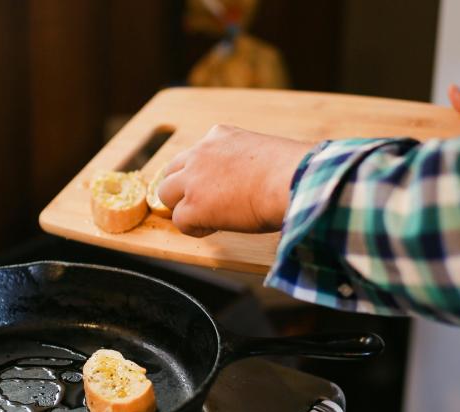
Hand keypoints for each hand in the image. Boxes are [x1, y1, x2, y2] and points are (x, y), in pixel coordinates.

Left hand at [157, 124, 313, 237]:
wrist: (294, 180)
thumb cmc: (292, 171)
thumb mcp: (264, 152)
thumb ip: (248, 161)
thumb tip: (258, 179)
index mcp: (220, 135)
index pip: (195, 154)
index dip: (204, 174)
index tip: (221, 187)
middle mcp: (201, 152)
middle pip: (171, 171)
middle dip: (183, 188)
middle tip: (205, 204)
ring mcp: (194, 178)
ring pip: (166, 194)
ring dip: (183, 207)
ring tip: (207, 217)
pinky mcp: (194, 205)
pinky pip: (179, 221)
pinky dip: (194, 228)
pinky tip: (215, 228)